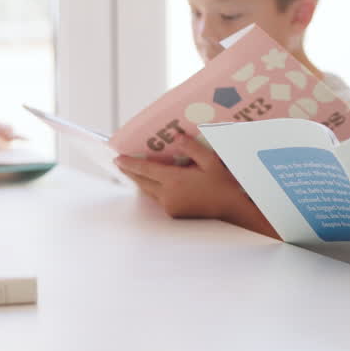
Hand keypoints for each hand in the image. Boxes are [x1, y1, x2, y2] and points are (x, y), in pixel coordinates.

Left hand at [114, 135, 250, 222]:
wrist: (231, 209)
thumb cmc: (223, 184)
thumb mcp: (210, 161)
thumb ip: (191, 148)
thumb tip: (177, 137)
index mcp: (175, 180)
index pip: (146, 170)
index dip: (130, 164)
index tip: (118, 158)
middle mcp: (168, 194)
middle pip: (143, 182)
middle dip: (131, 173)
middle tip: (120, 164)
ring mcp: (171, 206)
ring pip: (149, 192)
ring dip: (141, 182)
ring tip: (134, 173)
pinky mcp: (175, 213)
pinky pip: (158, 199)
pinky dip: (152, 190)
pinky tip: (154, 184)